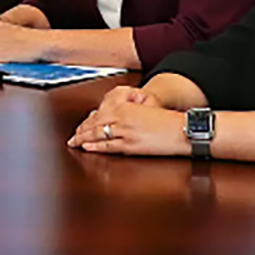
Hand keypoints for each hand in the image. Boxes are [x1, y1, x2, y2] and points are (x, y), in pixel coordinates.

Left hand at [67, 92, 187, 155]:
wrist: (183, 130)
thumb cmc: (167, 121)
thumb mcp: (145, 108)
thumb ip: (127, 110)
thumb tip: (111, 115)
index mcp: (126, 107)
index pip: (99, 113)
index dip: (87, 121)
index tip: (80, 126)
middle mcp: (123, 118)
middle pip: (95, 124)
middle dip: (81, 131)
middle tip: (72, 136)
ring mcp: (126, 132)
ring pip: (98, 134)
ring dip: (83, 139)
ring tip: (74, 143)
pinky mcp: (131, 145)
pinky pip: (108, 146)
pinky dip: (95, 146)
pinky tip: (86, 147)